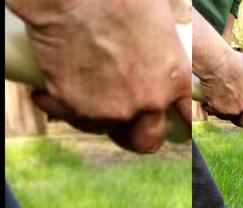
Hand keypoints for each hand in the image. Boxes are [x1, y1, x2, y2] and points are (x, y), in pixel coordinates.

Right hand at [7, 0, 191, 152]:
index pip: (186, 120)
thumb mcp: (161, 24)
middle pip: (146, 140)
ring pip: (103, 129)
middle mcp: (149, 102)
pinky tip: (48, 91)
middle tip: (120, 119)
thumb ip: (164, 53)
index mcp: (175, 80)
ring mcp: (113, 109)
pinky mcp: (76, 108)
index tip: (165, 122)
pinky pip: (68, 117)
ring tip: (79, 88)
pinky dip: (57, 105)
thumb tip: (161, 55)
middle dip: (134, 133)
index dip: (175, 123)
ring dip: (92, 115)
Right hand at [192, 9, 242, 128]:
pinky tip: (209, 104)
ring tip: (223, 106)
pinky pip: (215, 113)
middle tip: (241, 116)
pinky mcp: (217, 109)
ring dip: (228, 115)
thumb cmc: (234, 61)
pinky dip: (213, 110)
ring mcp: (230, 110)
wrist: (215, 63)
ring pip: (230, 119)